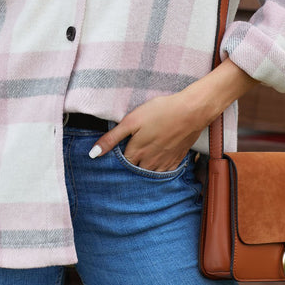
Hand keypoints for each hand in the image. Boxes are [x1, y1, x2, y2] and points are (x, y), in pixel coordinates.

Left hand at [88, 93, 204, 171]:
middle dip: (131, 165)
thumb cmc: (160, 112)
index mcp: (136, 153)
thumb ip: (112, 138)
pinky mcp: (177, 159)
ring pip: (150, 173)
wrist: (191, 111)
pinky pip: (165, 172)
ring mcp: (165, 162)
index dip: (119, 159)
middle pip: (136, 170)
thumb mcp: (131, 121)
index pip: (122, 164)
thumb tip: (93, 154)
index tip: (118, 152)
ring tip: (143, 157)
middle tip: (132, 153)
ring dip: (145, 169)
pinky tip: (158, 160)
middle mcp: (150, 162)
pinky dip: (160, 169)